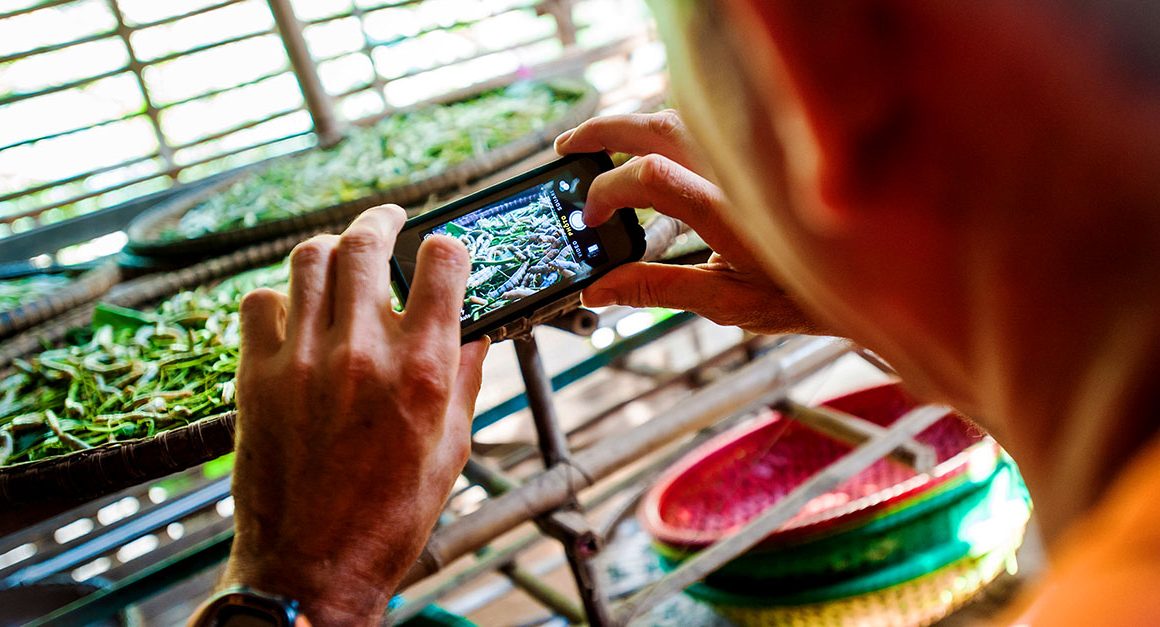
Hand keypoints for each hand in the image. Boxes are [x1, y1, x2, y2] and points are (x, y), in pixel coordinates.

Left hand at [219, 205, 489, 624]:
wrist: (311, 567)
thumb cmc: (389, 517)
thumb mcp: (451, 449)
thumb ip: (463, 378)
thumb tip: (474, 330)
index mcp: (421, 370)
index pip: (441, 262)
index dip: (448, 245)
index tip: (444, 249)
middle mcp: (361, 352)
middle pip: (365, 242)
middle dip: (382, 219)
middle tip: (388, 218)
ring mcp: (301, 359)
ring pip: (309, 258)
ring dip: (332, 248)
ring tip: (342, 257)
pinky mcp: (256, 376)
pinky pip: (261, 302)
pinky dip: (282, 295)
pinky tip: (297, 312)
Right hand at [555, 111, 822, 335]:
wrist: (866, 276)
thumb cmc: (798, 294)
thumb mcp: (724, 304)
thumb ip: (657, 291)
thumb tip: (598, 291)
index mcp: (728, 211)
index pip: (649, 176)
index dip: (606, 193)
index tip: (589, 220)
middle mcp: (737, 173)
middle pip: (658, 126)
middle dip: (603, 131)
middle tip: (567, 148)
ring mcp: (747, 159)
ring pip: (681, 117)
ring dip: (634, 126)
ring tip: (599, 146)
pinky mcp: (754, 156)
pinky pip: (702, 127)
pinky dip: (665, 131)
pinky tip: (649, 153)